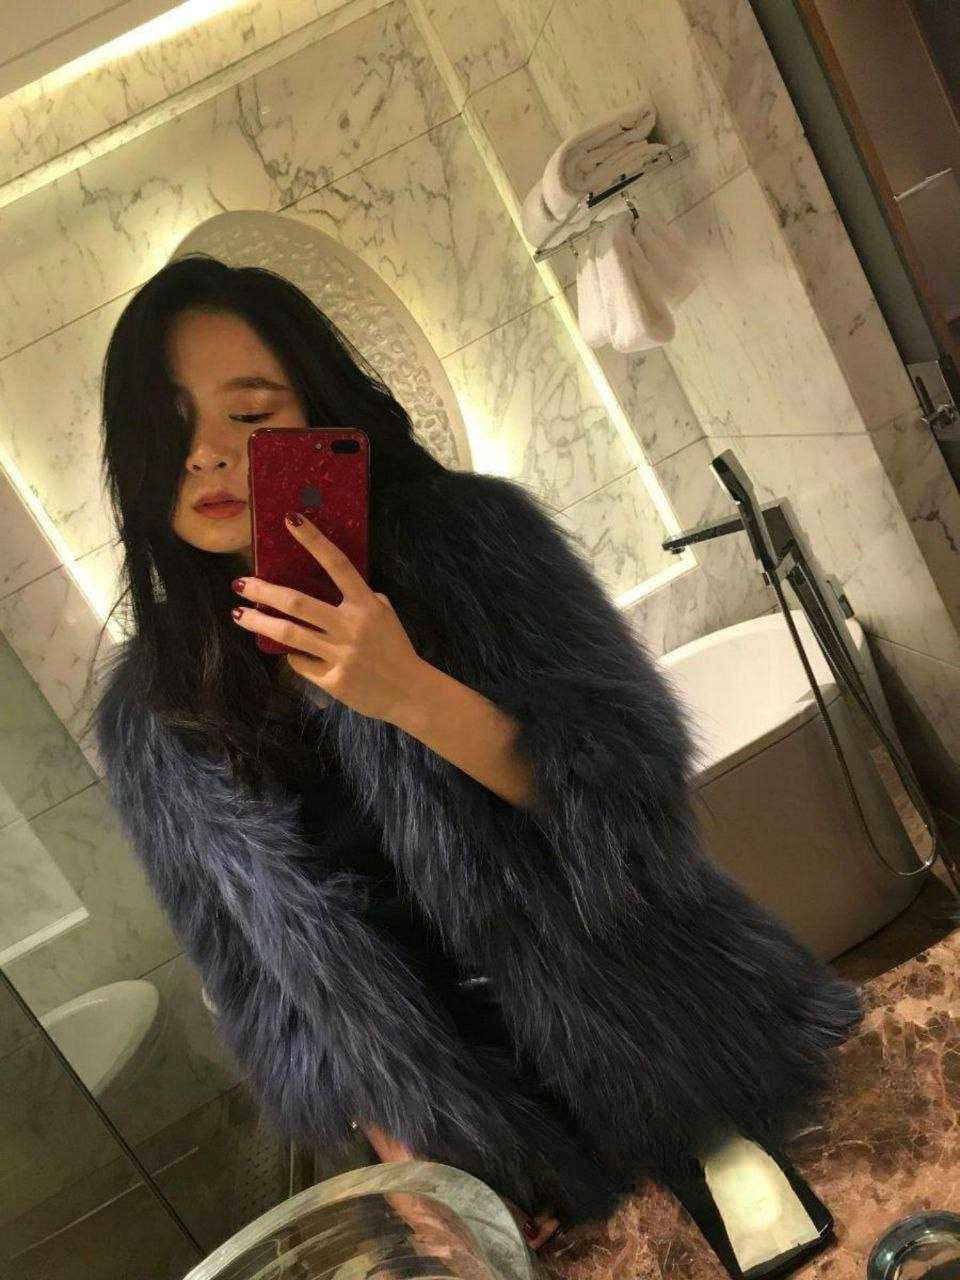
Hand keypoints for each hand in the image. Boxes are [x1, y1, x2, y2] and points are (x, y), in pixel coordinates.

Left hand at [230, 511, 426, 723]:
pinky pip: (301, 662)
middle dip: (263, 592)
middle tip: (240, 584)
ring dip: (259, 623)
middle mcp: (352, 626)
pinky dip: (292, 655)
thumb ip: (363, 599)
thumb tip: (335, 587)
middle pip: (297, 603)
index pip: (337, 564)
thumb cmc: (395, 649)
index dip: (314, 540)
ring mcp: (341, 654)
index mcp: (367, 605)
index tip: (291, 520)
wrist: (410, 692)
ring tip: (239, 615)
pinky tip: (289, 652)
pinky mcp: (333, 680)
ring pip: (289, 634)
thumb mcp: (386, 616)